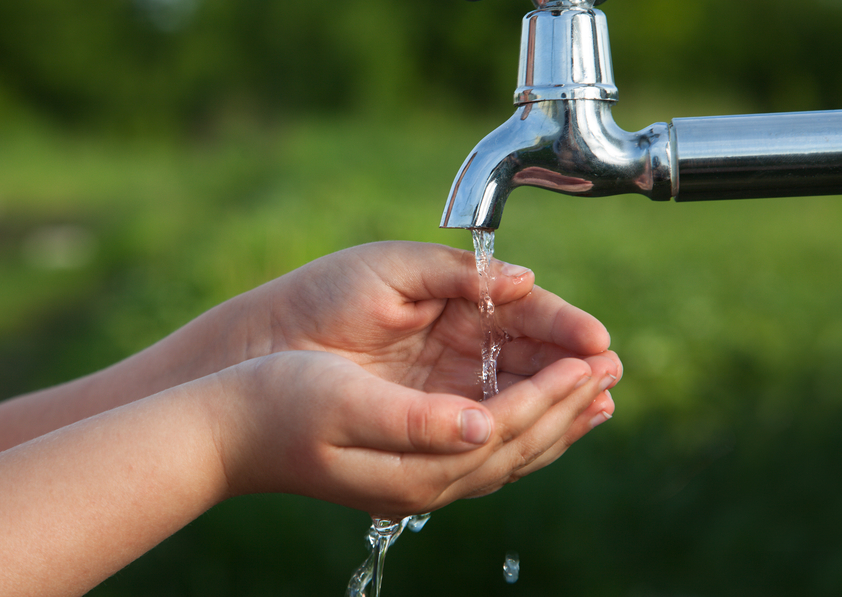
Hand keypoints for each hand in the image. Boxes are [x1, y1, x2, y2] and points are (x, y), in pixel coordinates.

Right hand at [212, 348, 618, 516]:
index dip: (552, 393)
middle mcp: (426, 480)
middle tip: (613, 369)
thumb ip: (418, 422)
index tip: (592, 361)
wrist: (228, 430)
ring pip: (507, 451)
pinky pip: (483, 447)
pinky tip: (533, 410)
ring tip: (596, 394)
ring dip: (555, 419)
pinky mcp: (408, 462)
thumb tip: (483, 428)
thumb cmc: (278, 404)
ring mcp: (417, 476)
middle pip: (518, 445)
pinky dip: (520, 426)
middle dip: (568, 405)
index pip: (506, 428)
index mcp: (415, 464)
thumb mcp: (345, 404)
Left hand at [236, 241, 617, 401]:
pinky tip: (554, 428)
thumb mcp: (393, 270)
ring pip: (517, 395)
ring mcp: (449, 384)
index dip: (562, 327)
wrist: (270, 343)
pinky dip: (521, 428)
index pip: (525, 315)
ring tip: (599, 402)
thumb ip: (457, 274)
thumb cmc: (326, 295)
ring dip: (559, 400)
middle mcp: (462, 344)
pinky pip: (486, 427)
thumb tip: (524, 280)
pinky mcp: (432, 420)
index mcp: (458, 300)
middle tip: (609, 374)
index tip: (596, 341)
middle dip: (573, 367)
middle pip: (532, 358)